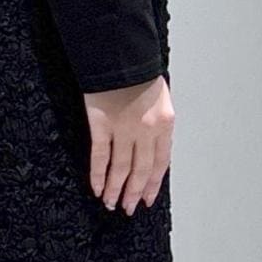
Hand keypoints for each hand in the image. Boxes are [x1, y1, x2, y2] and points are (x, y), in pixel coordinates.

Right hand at [84, 74, 173, 211]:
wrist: (119, 53)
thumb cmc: (139, 72)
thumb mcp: (160, 97)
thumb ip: (158, 123)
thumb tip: (152, 146)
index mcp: (164, 124)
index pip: (161, 162)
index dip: (153, 183)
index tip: (148, 199)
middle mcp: (146, 130)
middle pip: (141, 170)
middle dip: (135, 192)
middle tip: (129, 208)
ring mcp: (123, 129)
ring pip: (121, 168)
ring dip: (116, 189)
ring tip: (111, 204)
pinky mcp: (101, 125)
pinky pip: (100, 156)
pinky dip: (98, 174)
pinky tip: (97, 188)